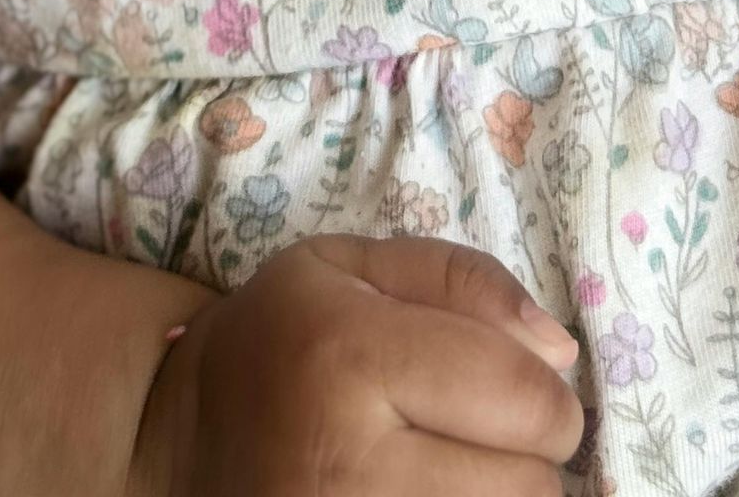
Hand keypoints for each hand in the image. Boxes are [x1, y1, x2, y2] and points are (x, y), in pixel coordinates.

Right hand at [125, 232, 584, 496]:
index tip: (516, 386)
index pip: (524, 399)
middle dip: (527, 454)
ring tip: (454, 468)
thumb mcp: (351, 264)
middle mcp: (350, 464)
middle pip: (530, 485)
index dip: (546, 393)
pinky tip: (434, 492)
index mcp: (351, 357)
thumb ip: (463, 281)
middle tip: (479, 432)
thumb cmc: (280, 338)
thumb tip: (560, 352)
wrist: (178, 440)